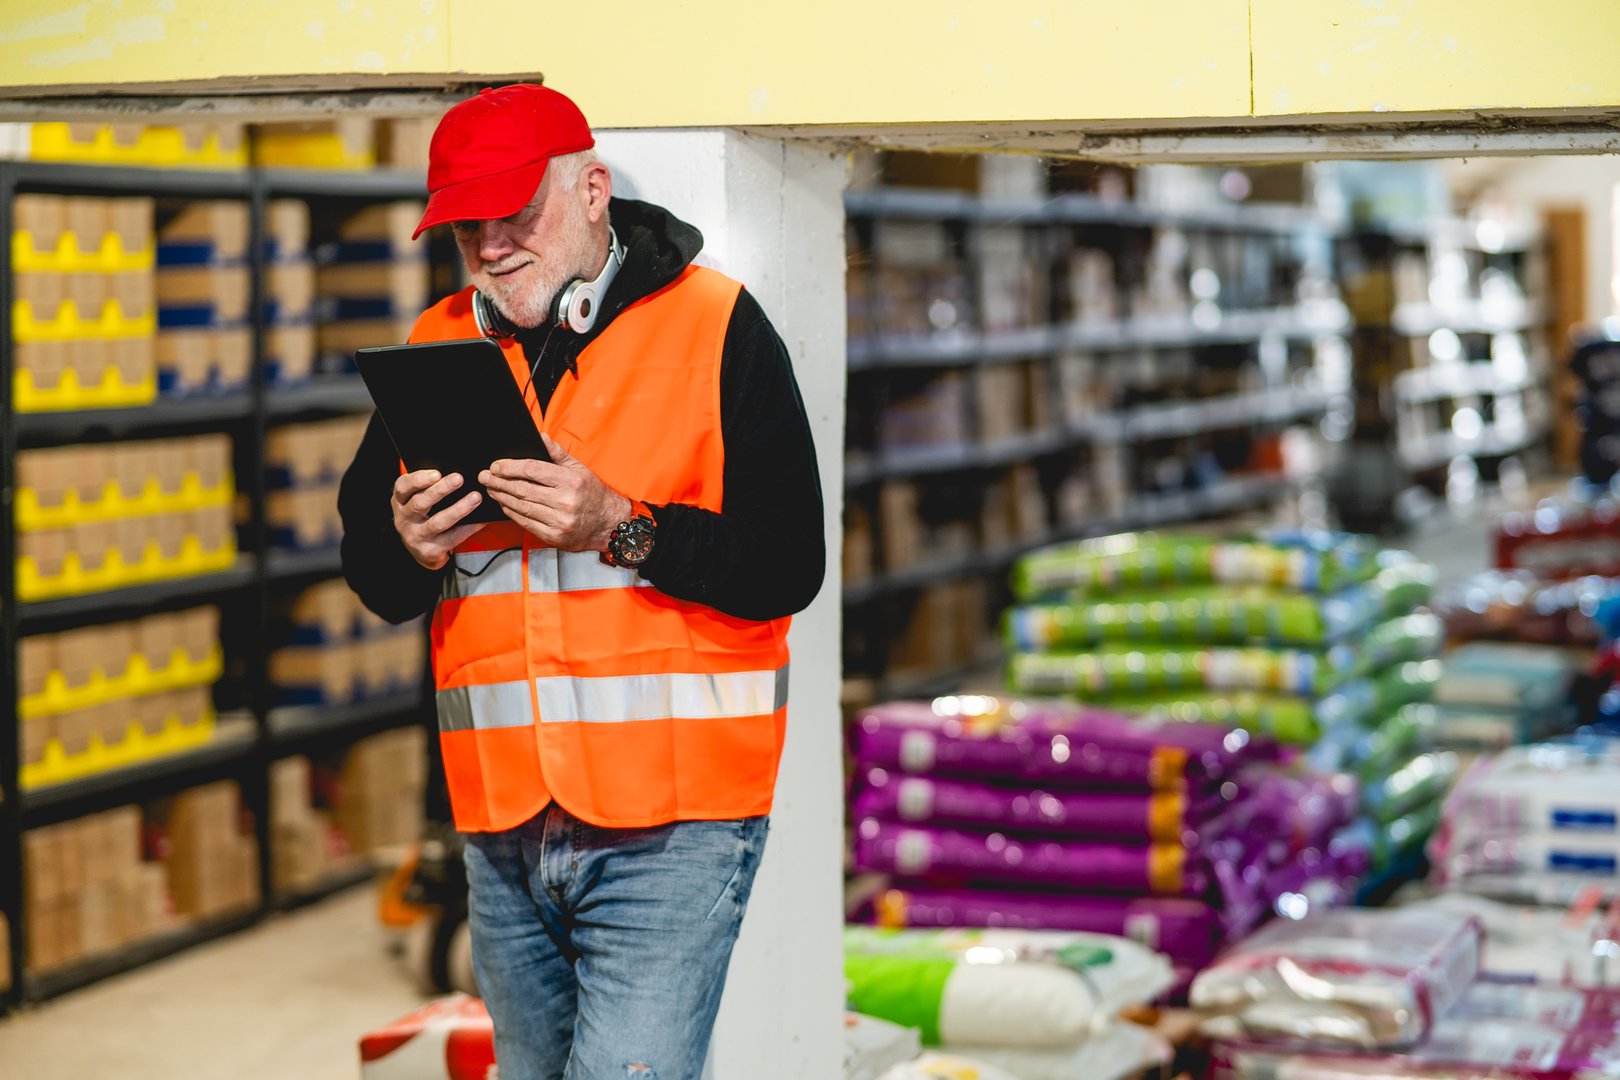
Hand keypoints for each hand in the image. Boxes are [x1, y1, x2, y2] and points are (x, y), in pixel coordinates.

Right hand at [392, 470, 487, 569]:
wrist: (422, 549)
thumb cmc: (423, 516)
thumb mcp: (418, 500)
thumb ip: (429, 487)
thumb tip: (455, 474)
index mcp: (400, 502)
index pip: (403, 487)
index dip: (418, 480)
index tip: (437, 473)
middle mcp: (404, 519)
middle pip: (420, 503)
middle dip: (441, 490)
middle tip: (459, 478)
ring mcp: (416, 536)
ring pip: (438, 522)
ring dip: (459, 508)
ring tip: (475, 497)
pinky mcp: (430, 551)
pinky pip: (452, 538)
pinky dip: (469, 527)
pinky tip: (481, 519)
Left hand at [480, 433, 630, 551]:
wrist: (609, 524)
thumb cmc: (594, 495)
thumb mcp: (580, 469)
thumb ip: (557, 453)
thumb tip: (540, 437)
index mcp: (571, 481)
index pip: (532, 470)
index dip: (510, 467)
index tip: (496, 466)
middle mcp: (565, 501)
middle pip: (522, 489)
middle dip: (499, 482)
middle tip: (485, 477)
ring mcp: (559, 521)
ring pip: (521, 507)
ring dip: (502, 497)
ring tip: (491, 489)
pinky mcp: (554, 536)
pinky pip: (526, 523)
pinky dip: (512, 513)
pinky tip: (505, 505)